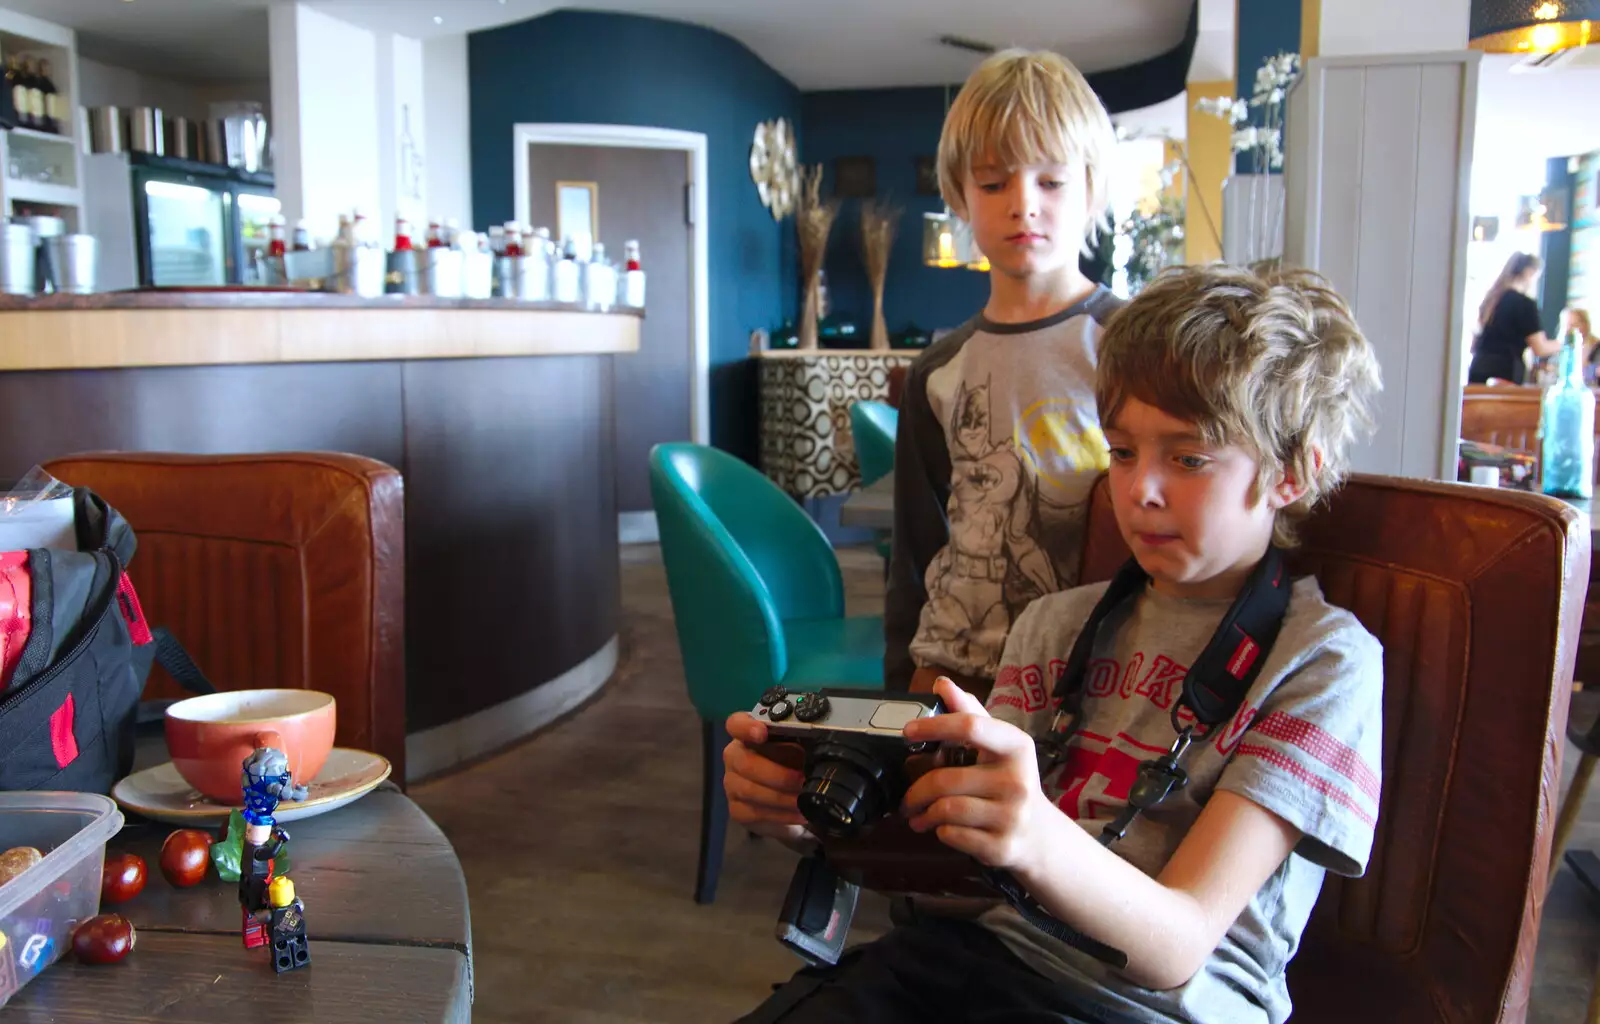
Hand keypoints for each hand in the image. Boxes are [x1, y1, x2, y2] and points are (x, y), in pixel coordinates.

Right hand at [723, 712, 810, 843]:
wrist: (786, 802)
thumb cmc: (791, 766)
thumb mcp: (799, 750)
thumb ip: (801, 744)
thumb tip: (819, 747)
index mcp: (748, 735)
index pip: (736, 724)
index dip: (746, 727)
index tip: (762, 733)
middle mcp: (735, 756)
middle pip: (745, 762)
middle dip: (778, 774)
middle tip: (803, 780)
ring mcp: (732, 783)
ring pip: (749, 790)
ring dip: (781, 797)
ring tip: (804, 800)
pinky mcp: (737, 808)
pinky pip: (755, 812)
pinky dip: (781, 814)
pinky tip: (798, 813)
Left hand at [899, 677, 1059, 873]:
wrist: (1041, 836)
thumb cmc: (1011, 783)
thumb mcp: (999, 747)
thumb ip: (970, 714)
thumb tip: (942, 684)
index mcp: (1016, 747)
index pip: (970, 726)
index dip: (934, 725)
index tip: (908, 731)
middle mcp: (1017, 781)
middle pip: (946, 779)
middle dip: (916, 790)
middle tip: (907, 797)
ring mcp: (1012, 816)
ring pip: (946, 809)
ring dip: (923, 813)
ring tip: (918, 815)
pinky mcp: (1002, 847)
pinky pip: (953, 834)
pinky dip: (939, 831)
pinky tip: (941, 828)